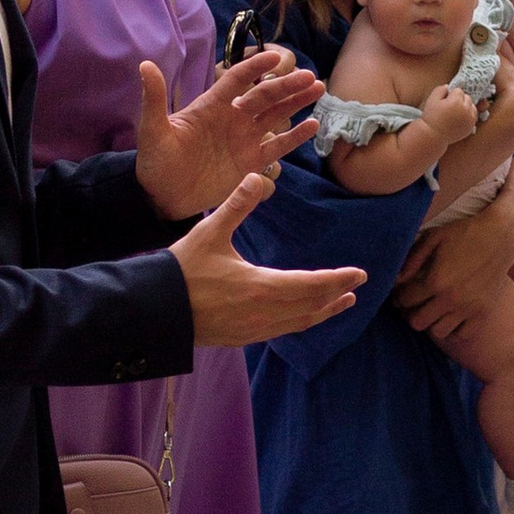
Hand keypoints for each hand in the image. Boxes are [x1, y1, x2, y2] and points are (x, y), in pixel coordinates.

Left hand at [134, 49, 316, 221]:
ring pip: (275, 115)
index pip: (237, 80)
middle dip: (286, 85)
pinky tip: (312, 125)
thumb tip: (145, 66)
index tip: (275, 56)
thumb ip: (154, 98)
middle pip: (264, 96)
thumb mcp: (152, 130)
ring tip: (318, 89)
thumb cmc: (154, 162)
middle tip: (309, 76)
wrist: (161, 197)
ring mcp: (243, 140)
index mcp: (211, 106)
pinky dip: (295, 136)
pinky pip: (277, 146)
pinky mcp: (251, 163)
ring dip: (296, 102)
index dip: (255, 67)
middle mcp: (232, 118)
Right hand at [172, 175, 363, 345]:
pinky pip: (281, 331)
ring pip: (298, 322)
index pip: (311, 285)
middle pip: (310, 306)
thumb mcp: (209, 232)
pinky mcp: (241, 338)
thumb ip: (236, 205)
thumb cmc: (181, 270)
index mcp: (259, 287)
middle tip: (357, 286)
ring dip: (322, 312)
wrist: (153, 311)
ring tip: (341, 303)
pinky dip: (300, 321)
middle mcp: (262, 314)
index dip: (338, 279)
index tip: (360, 274)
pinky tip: (303, 315)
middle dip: (336, 295)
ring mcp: (252, 330)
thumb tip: (257, 176)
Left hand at [393, 158, 513, 335]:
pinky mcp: (483, 312)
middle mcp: (451, 299)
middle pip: (417, 322)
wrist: (502, 235)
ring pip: (437, 332)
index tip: (403, 291)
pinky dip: (453, 329)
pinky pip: (462, 334)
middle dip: (411, 312)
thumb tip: (396, 280)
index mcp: (436, 280)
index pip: (405, 300)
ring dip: (432, 321)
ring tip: (434, 308)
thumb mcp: (433, 238)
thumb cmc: (465, 233)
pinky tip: (451, 315)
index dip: (399, 296)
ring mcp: (469, 308)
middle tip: (416, 302)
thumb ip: (412, 259)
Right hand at [420, 84, 480, 146]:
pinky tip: (459, 119)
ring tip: (455, 113)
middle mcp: (465, 110)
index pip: (459, 91)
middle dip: (459, 100)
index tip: (444, 102)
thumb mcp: (432, 99)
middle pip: (467, 98)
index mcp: (456, 102)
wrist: (433, 136)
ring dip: (466, 107)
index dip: (450, 95)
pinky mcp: (471, 127)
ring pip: (472, 106)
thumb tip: (448, 87)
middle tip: (449, 108)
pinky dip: (468, 116)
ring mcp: (469, 120)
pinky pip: (473, 116)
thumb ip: (440, 89)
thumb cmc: (431, 117)